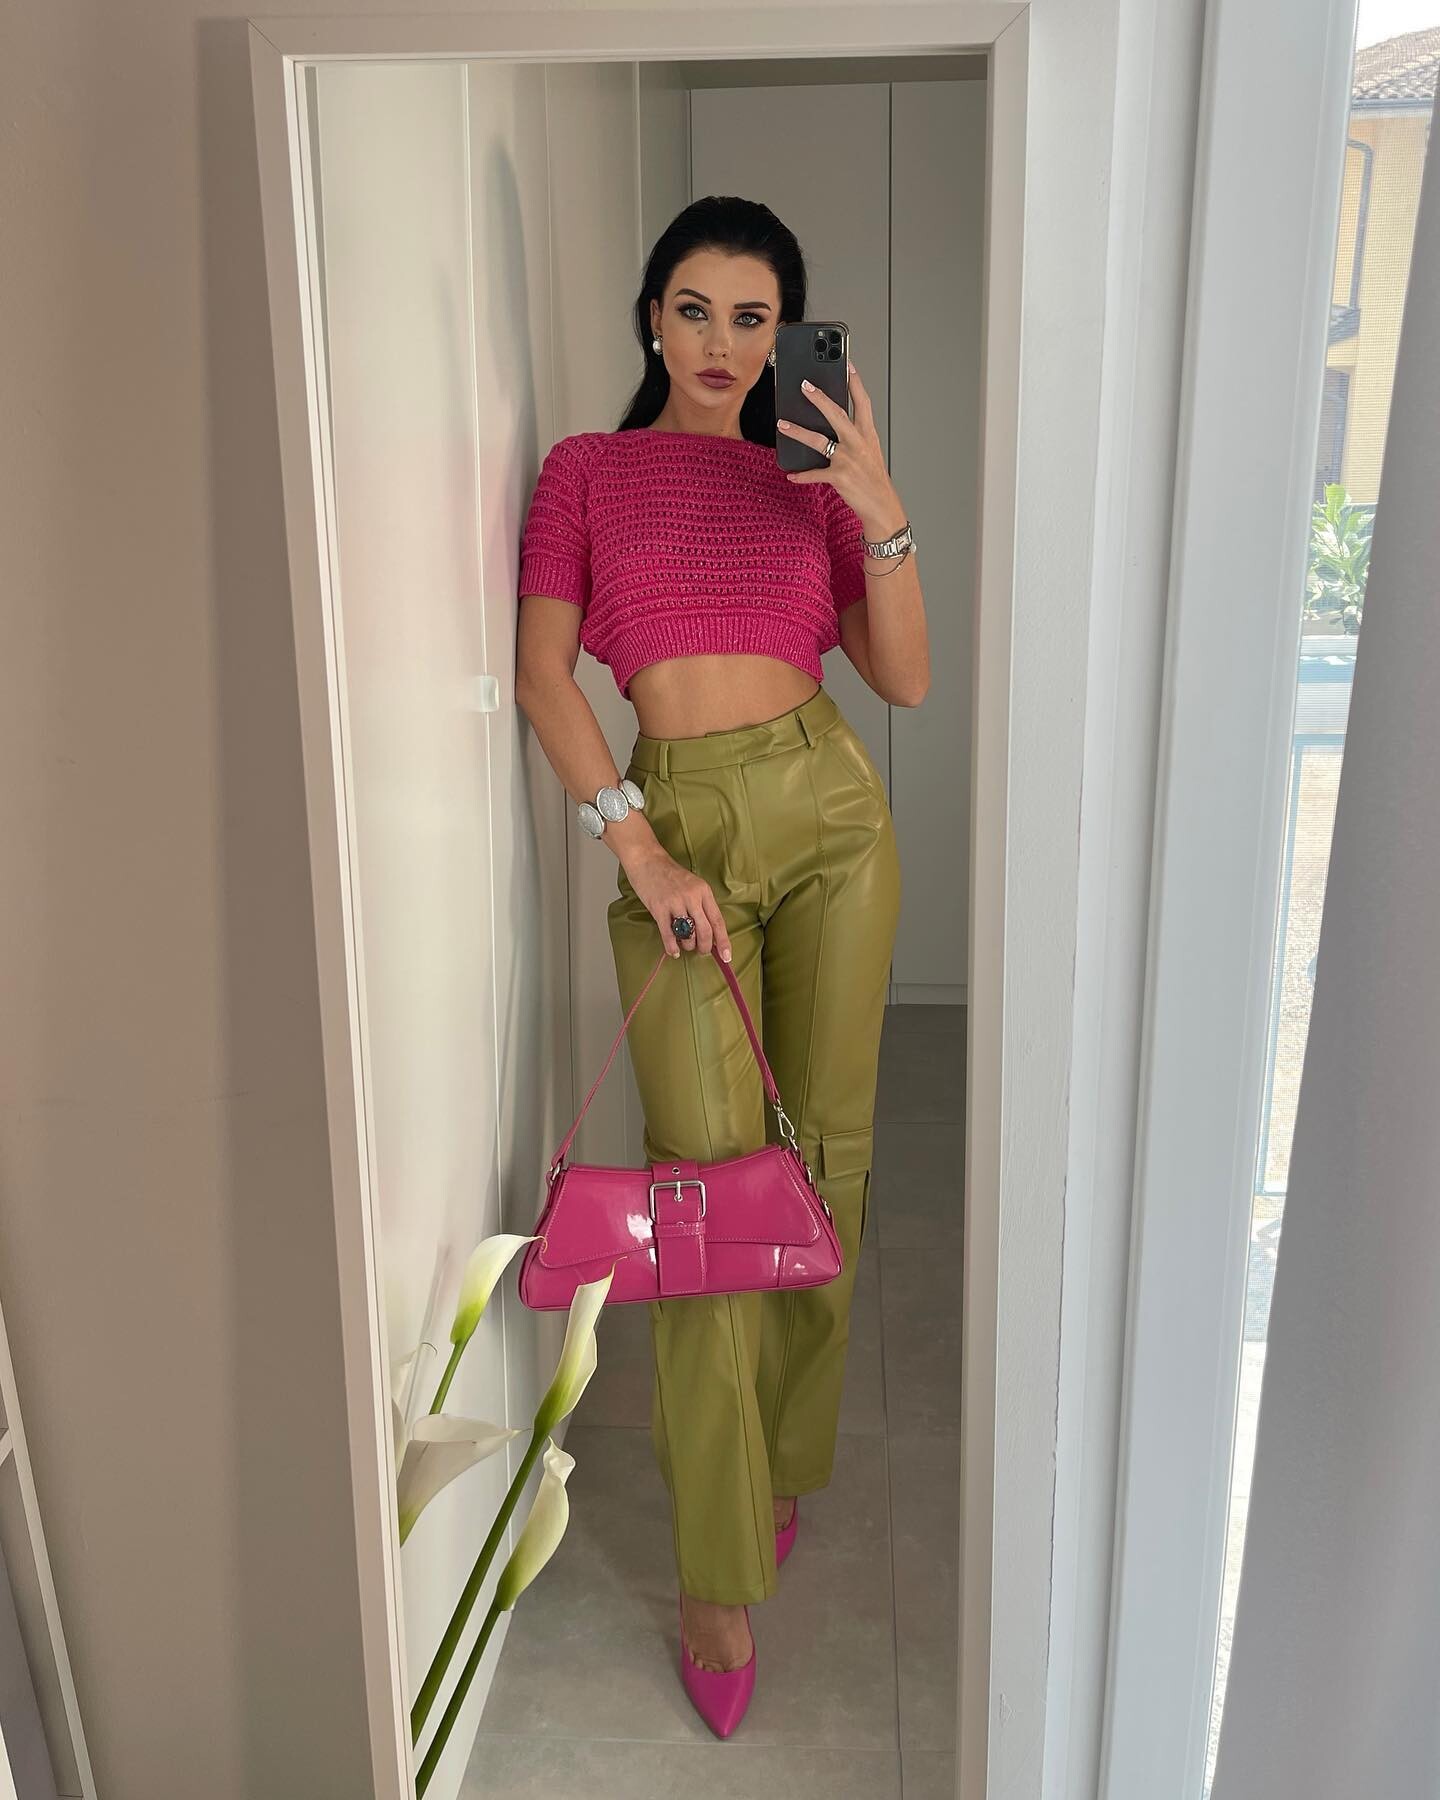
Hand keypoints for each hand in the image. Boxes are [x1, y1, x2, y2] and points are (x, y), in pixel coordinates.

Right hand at [624, 847, 732, 960]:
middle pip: (705, 930)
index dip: (723, 940)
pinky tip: (673, 951)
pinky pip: (668, 934)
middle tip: (702, 951)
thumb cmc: (669, 873)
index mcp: (703, 891)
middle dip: (705, 947)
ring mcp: (675, 902)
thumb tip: (709, 930)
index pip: (717, 920)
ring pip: (688, 934)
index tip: (727, 956)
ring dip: (688, 945)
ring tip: (685, 945)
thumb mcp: (692, 884)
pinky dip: (672, 947)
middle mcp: (692, 897)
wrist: (646, 860)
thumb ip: (701, 904)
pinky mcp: (659, 908)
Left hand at [778, 360, 904, 534]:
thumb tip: (832, 424)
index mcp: (868, 435)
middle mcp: (858, 444)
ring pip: (819, 441)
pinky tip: (791, 474)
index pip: (863, 402)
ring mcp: (848, 460)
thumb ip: (854, 437)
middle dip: (820, 398)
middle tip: (804, 384)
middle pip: (837, 414)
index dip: (855, 382)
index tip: (847, 364)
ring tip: (782, 424)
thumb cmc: (874, 479)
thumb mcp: (870, 452)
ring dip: (798, 431)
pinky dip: (802, 475)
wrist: (882, 506)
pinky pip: (815, 475)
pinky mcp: (839, 478)